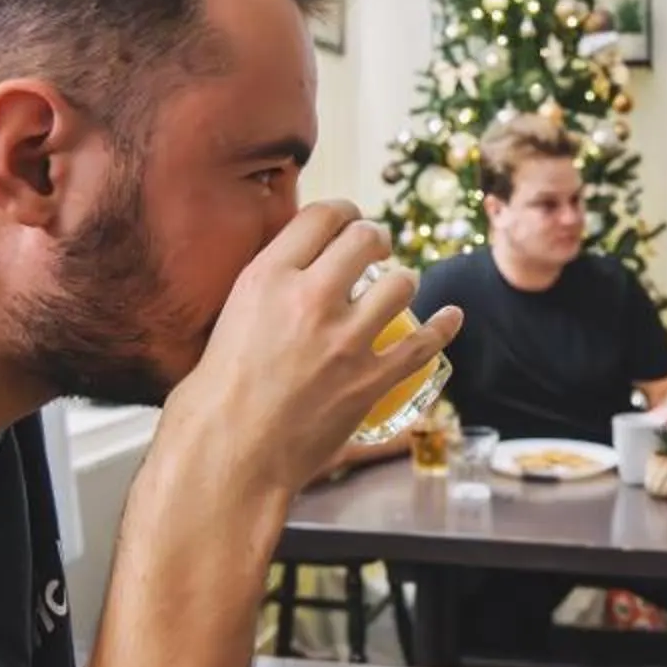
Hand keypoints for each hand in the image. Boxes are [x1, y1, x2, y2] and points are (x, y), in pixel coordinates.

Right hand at [168, 204, 459, 503]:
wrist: (227, 454)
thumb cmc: (216, 395)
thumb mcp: (231, 315)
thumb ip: (269, 286)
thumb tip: (297, 267)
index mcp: (268, 278)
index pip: (321, 217)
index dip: (344, 212)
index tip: (350, 220)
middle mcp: (310, 300)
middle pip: (365, 239)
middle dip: (377, 238)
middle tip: (377, 248)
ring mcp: (345, 341)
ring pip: (400, 285)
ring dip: (402, 282)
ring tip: (397, 288)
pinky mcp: (370, 380)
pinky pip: (422, 345)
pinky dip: (443, 327)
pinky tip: (450, 317)